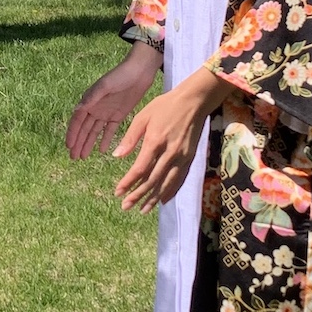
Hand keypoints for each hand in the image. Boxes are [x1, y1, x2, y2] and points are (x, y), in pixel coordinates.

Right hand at [66, 44, 161, 158]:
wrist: (140, 71)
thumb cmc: (120, 75)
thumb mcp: (105, 85)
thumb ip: (92, 98)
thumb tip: (77, 109)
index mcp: (89, 101)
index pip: (77, 121)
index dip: (72, 134)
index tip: (69, 147)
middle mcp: (95, 108)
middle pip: (84, 129)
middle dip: (78, 143)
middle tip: (74, 157)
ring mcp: (106, 113)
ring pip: (94, 132)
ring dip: (88, 143)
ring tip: (83, 157)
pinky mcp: (118, 115)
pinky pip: (109, 130)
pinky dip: (105, 140)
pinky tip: (101, 150)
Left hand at [113, 69, 222, 212]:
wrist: (194, 101)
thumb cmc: (165, 106)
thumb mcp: (143, 116)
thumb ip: (130, 137)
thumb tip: (116, 156)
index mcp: (155, 141)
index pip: (140, 168)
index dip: (128, 182)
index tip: (117, 192)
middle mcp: (170, 152)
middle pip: (152, 180)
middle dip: (138, 195)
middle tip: (125, 206)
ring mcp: (182, 156)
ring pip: (167, 183)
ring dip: (154, 198)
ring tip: (143, 210)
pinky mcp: (190, 158)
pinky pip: (180, 179)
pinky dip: (171, 191)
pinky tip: (163, 200)